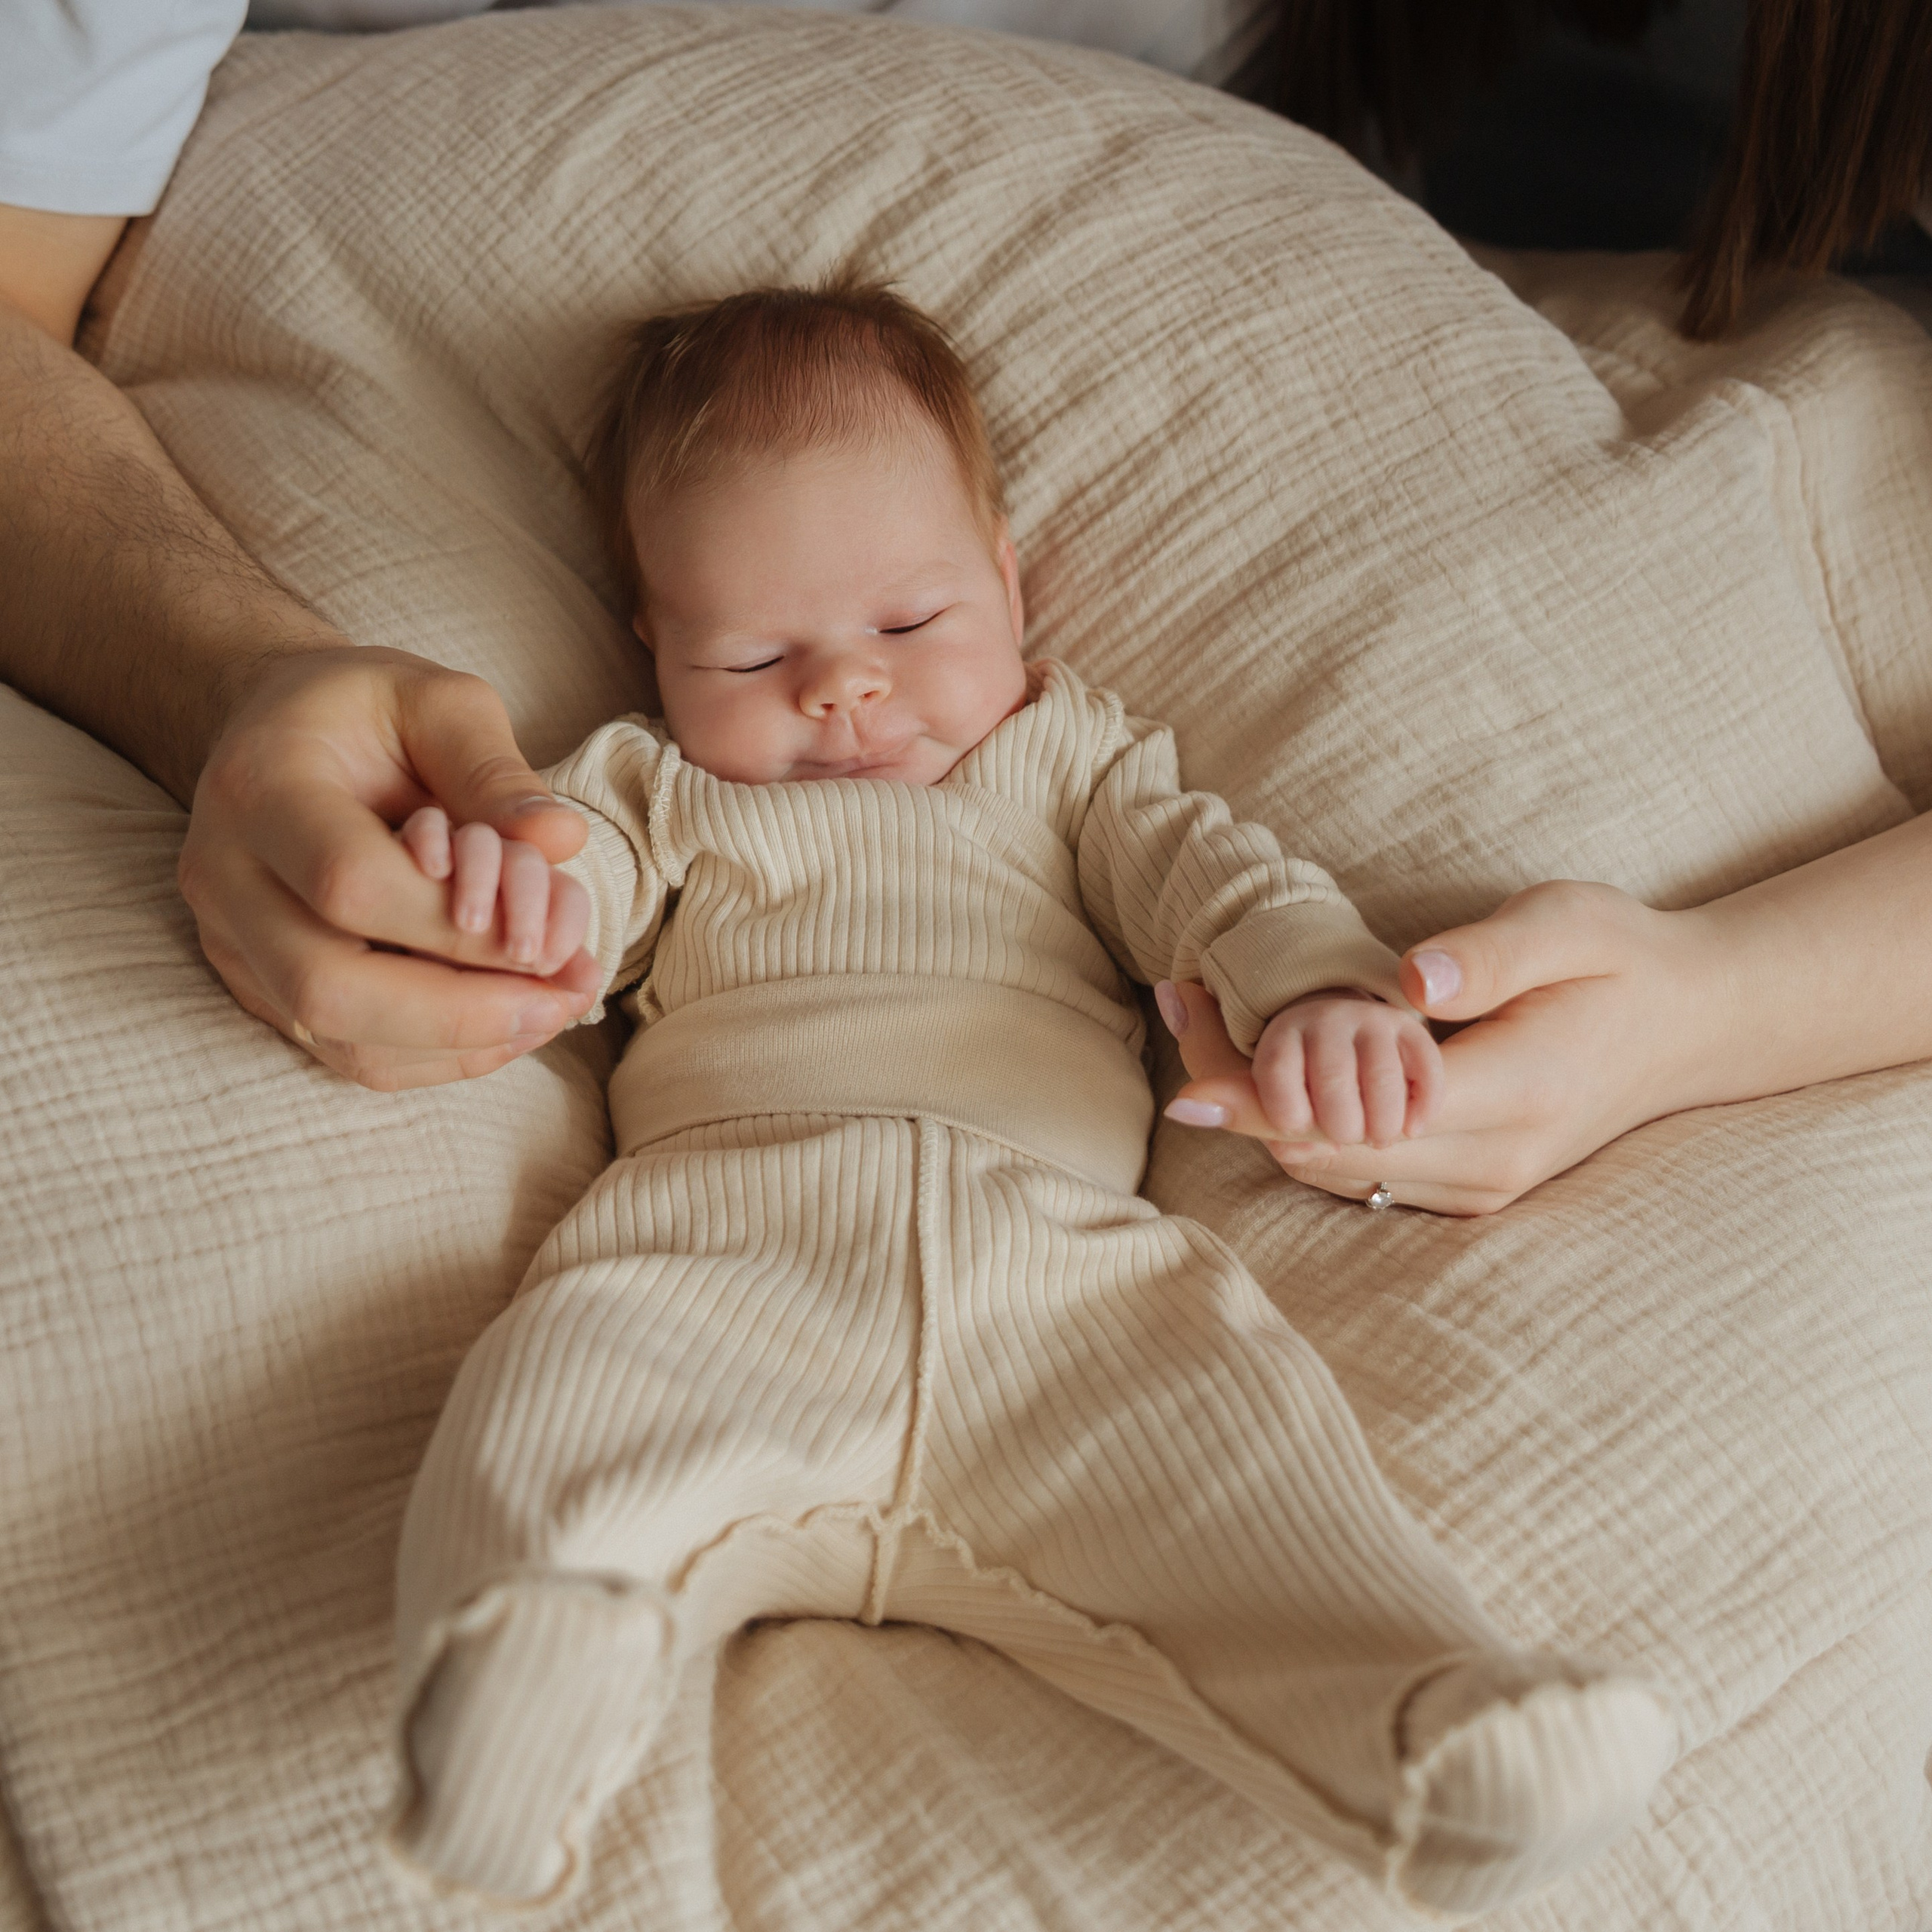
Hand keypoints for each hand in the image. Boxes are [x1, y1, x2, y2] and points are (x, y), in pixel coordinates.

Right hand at [178, 646, 602, 1090]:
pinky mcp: (261, 986)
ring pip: (339, 1039)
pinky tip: (512, 1020)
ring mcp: (233, 942)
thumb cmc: (367, 710)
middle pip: (328, 988)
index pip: (349, 884)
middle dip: (462, 1010)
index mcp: (259, 789)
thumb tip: (562, 842)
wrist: (277, 727)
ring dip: (463, 1042)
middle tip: (565, 996)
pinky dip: (440, 1052)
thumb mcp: (439, 702)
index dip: (456, 926)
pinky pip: (348, 1052)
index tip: (549, 938)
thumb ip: (496, 771)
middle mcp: (225, 877)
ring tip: (557, 1007)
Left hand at [1154, 882, 1708, 1215]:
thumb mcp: (1573, 924)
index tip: (1186, 1081)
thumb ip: (1493, 954)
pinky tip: (1262, 1069)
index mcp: (1517, 1094)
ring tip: (1196, 1024)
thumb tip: (1408, 979)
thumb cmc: (1623, 961)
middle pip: (1333, 1153)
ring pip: (1339, 1173)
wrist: (1691, 1026)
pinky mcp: (1472, 1187)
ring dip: (1263, 1115)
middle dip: (1241, 1098)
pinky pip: (1365, 1174)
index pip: (1363, 1117)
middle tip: (1175, 1008)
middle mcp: (1494, 1160)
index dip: (1266, 1100)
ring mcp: (1483, 1185)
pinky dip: (1304, 1130)